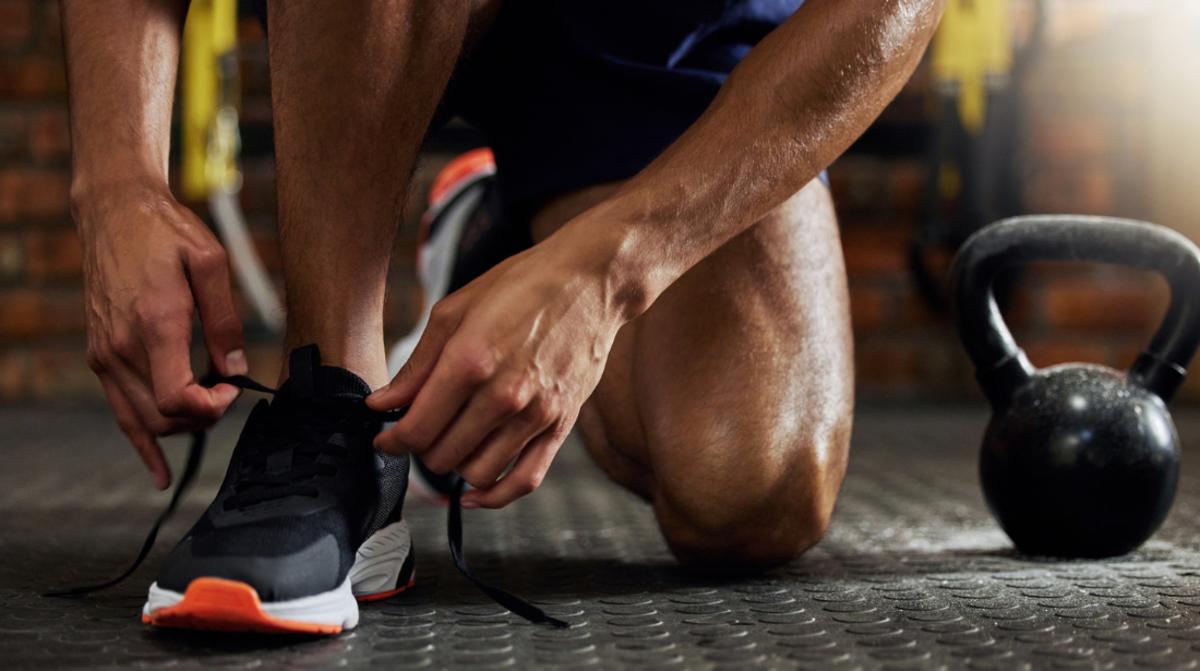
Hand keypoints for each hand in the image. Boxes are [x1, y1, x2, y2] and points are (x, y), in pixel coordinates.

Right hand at [75, 181, 245, 488]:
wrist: (115, 213)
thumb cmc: (166, 232)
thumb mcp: (211, 263)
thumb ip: (225, 321)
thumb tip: (235, 368)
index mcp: (154, 323)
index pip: (176, 399)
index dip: (211, 408)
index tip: (232, 389)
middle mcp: (122, 346)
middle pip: (162, 418)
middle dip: (201, 419)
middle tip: (227, 394)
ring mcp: (105, 354)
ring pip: (141, 421)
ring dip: (179, 426)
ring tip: (207, 407)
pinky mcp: (100, 356)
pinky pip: (120, 411)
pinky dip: (142, 442)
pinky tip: (159, 472)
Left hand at [367, 232, 631, 508]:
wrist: (588, 281)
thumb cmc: (520, 286)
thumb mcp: (454, 311)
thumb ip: (416, 366)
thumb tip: (382, 404)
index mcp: (470, 361)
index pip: (416, 428)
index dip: (392, 439)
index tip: (386, 436)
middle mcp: (503, 394)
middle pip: (441, 455)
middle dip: (421, 448)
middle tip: (421, 429)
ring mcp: (535, 414)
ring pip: (476, 473)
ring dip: (454, 465)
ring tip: (452, 441)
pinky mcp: (560, 425)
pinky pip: (524, 480)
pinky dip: (494, 496)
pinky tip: (474, 491)